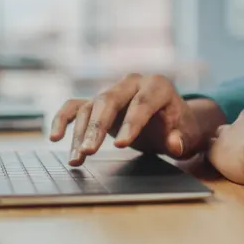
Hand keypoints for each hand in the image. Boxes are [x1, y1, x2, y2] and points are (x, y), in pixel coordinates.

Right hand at [50, 73, 225, 165]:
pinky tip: (55, 137)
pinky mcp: (97, 102)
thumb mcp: (188, 134)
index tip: (122, 145)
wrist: (171, 119)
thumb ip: (181, 139)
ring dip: (80, 134)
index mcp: (157, 86)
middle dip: (98, 127)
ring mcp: (112, 91)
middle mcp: (131, 83)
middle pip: (109, 101)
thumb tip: (174, 144)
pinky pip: (75, 106)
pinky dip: (63, 119)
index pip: (142, 103)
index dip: (132, 123)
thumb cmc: (179, 126)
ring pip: (90, 108)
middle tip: (90, 152)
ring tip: (77, 160)